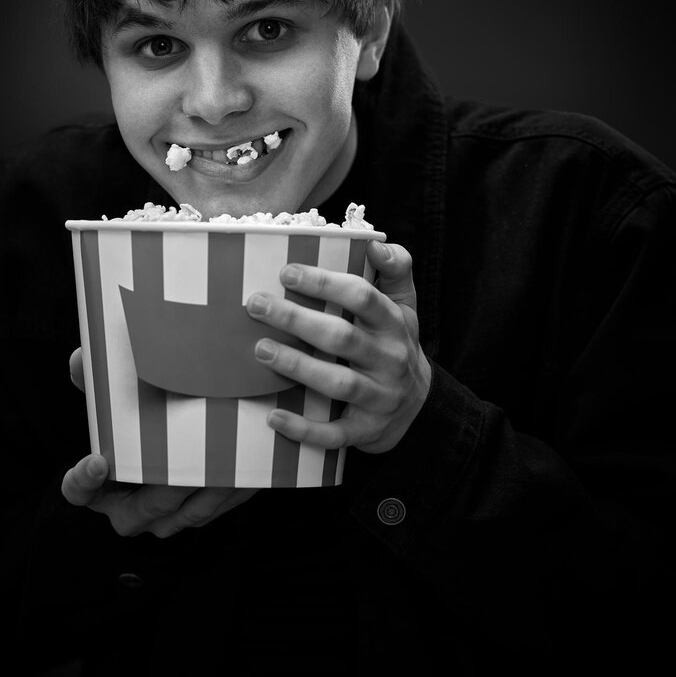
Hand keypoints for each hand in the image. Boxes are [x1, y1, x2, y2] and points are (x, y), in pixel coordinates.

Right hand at [64, 349, 257, 536]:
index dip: (83, 481)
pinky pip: (205, 513)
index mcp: (98, 482)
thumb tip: (78, 359)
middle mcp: (127, 507)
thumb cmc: (140, 415)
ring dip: (192, 496)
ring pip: (173, 518)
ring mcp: (160, 517)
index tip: (99, 460)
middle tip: (175, 467)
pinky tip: (230, 471)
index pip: (78, 491)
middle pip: (134, 514)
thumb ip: (97, 378)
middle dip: (155, 495)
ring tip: (211, 467)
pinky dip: (218, 496)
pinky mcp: (194, 515)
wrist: (185, 433)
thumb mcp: (118, 395)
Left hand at [245, 240, 431, 453]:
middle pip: (343, 337)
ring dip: (298, 367)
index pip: (362, 297)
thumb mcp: (406, 305)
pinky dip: (304, 429)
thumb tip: (375, 242)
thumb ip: (396, 269)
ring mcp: (379, 397)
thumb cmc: (397, 345)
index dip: (325, 283)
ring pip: (338, 383)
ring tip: (261, 349)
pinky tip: (273, 417)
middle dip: (297, 319)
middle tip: (256, 305)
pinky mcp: (366, 431)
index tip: (286, 271)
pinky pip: (334, 434)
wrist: (420, 407)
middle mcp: (390, 359)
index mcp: (395, 324)